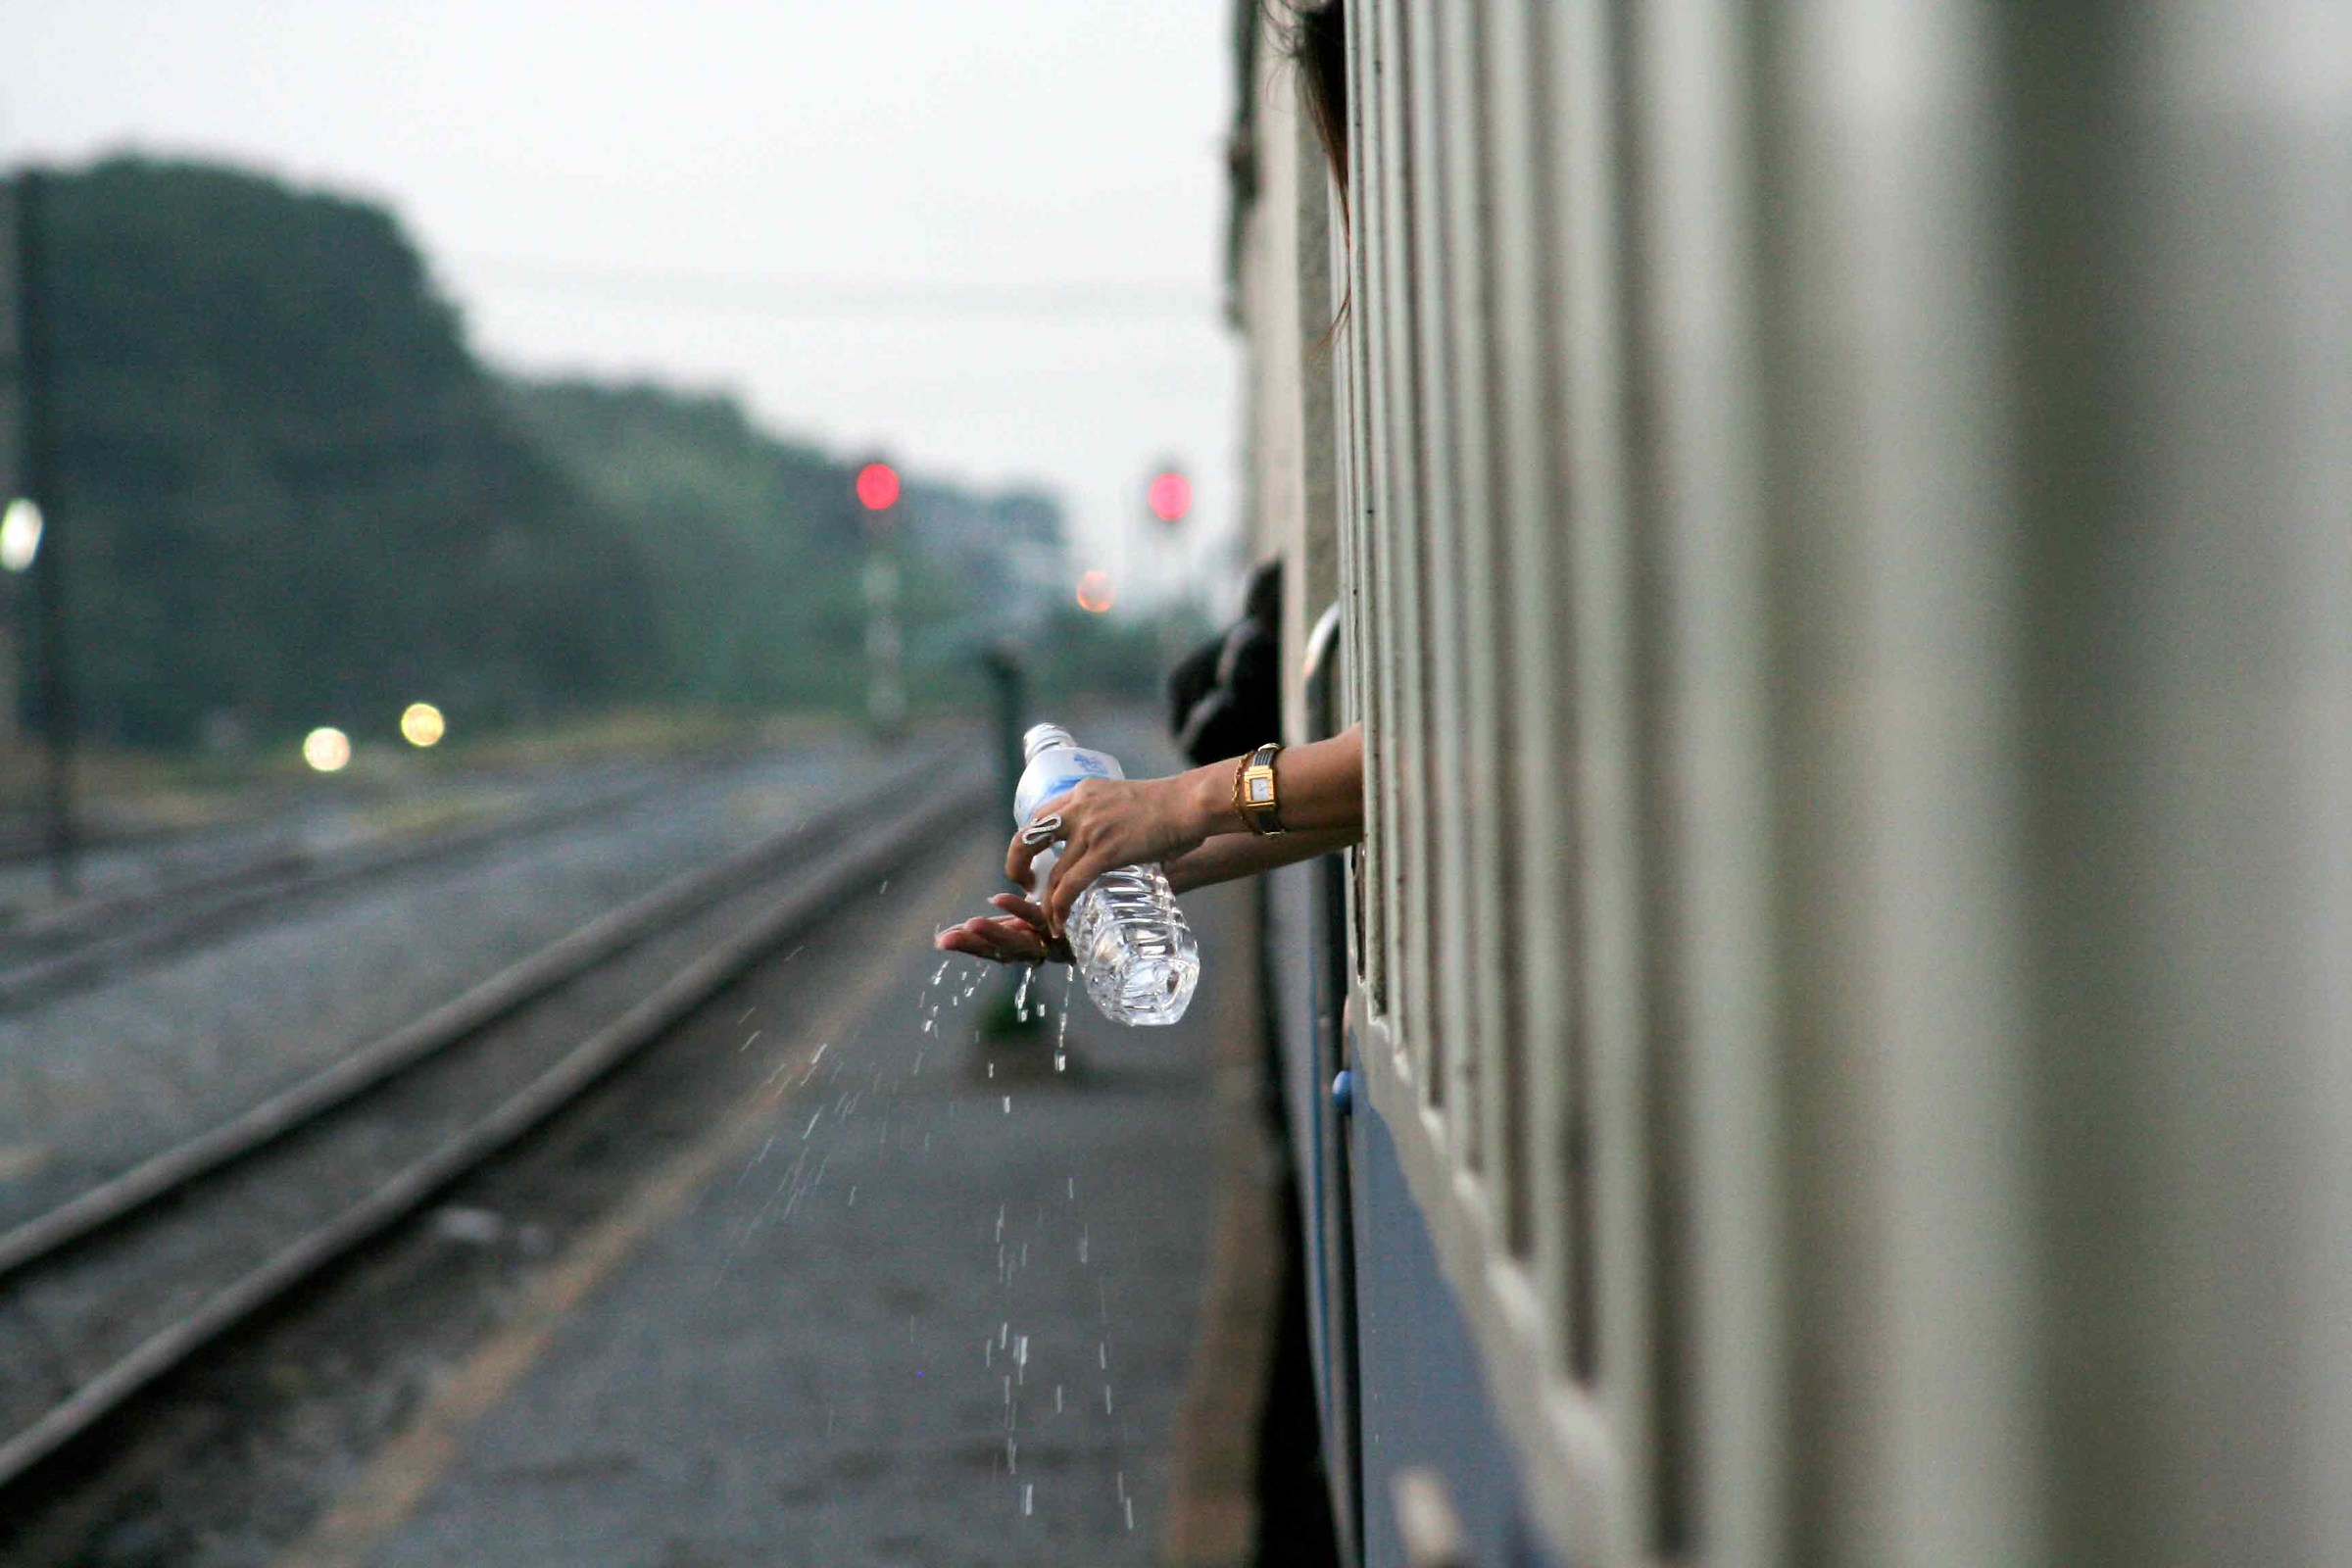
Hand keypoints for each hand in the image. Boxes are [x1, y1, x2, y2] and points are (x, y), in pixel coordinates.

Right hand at [935, 892, 1071, 964]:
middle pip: (1002, 950)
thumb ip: (1021, 912)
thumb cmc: (1083, 915)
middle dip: (974, 946)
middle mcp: (1041, 945)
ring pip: (1018, 941)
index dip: (969, 945)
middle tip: (946, 940)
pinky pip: (1041, 919)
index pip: (994, 948)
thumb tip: (997, 902)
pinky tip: (997, 900)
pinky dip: (1017, 912)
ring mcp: (1055, 938)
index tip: (942, 940)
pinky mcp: (1070, 926)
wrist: (1123, 922)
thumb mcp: (1048, 912)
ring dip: (993, 935)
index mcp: (1030, 942)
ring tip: (970, 925)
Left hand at [1007, 773, 1221, 936]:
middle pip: (1029, 835)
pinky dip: (1059, 907)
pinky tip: (1060, 922)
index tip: (1035, 858)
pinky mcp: (1105, 852)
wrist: (1191, 803)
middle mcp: (1081, 808)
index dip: (1031, 839)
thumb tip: (1130, 845)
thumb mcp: (1131, 803)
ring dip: (1045, 901)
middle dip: (1017, 863)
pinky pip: (1071, 885)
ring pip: (1052, 871)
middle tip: (1025, 884)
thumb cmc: (1176, 806)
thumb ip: (1118, 821)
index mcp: (1085, 792)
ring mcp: (1091, 830)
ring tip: (1048, 919)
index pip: (1042, 813)